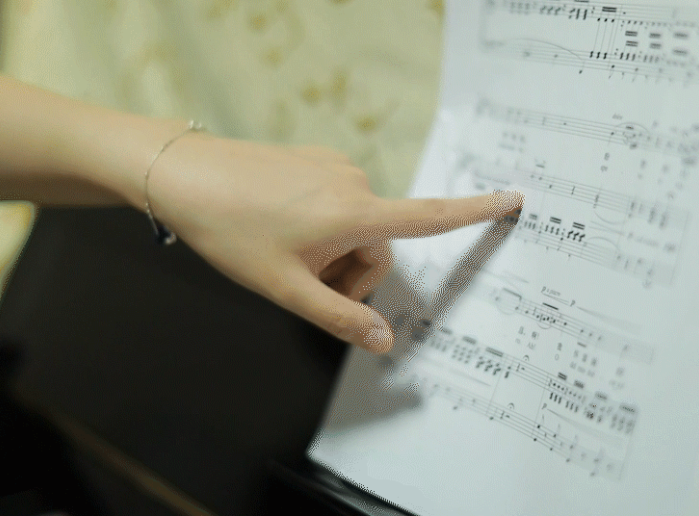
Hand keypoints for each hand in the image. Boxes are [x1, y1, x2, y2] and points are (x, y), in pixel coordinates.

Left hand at [145, 131, 522, 352]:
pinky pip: (337, 203)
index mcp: (355, 213)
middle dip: (351, 274)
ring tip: (286, 254)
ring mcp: (334, 167)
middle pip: (379, 246)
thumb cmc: (232, 231)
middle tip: (304, 283)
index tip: (514, 199)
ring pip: (357, 226)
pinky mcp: (316, 159)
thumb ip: (339, 318)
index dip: (475, 212)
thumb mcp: (285, 287)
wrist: (183, 174)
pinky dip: (321, 226)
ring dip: (334, 251)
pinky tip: (280, 228)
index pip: (429, 218)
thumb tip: (385, 343)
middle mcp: (354, 183)